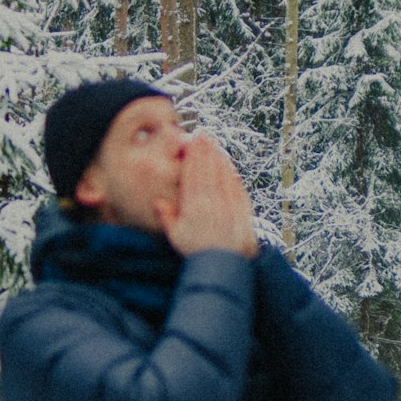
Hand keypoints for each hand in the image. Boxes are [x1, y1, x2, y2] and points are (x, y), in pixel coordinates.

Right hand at [157, 134, 257, 258]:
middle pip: (208, 169)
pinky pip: (236, 185)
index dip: (191, 157)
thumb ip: (167, 217)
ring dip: (218, 157)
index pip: (192, 174)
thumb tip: (158, 201)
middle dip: (204, 151)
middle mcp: (212, 201)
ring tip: (213, 144)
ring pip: (222, 174)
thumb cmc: (197, 253)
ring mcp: (229, 203)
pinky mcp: (242, 208)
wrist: (225, 265)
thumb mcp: (176, 237)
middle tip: (202, 135)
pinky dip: (231, 172)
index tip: (190, 143)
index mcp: (194, 206)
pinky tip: (228, 165)